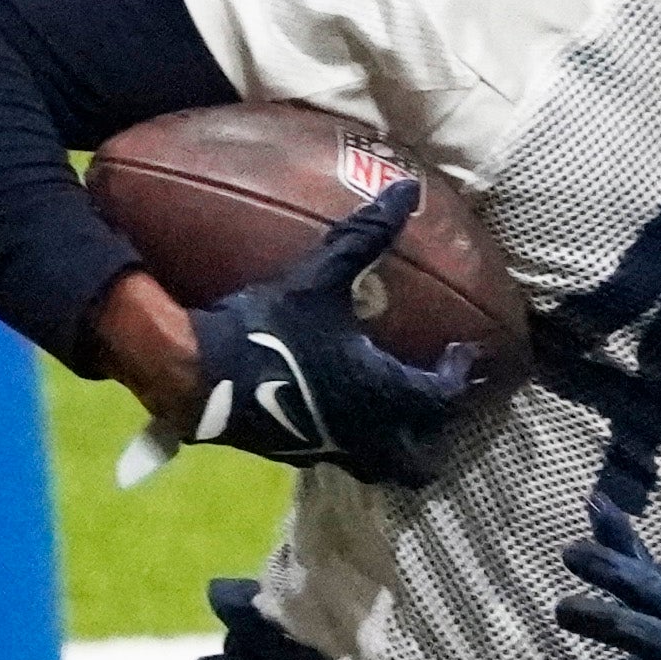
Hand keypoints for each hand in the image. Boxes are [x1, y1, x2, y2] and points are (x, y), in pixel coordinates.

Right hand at [182, 181, 482, 488]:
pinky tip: (340, 413)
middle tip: (436, 401)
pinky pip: (341, 459)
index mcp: (380, 393)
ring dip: (396, 449)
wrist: (199, 374)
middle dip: (437, 438)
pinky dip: (355, 445)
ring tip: (396, 418)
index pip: (441, 398)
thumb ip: (365, 237)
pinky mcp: (295, 455)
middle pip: (420, 461)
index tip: (461, 354)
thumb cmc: (269, 330)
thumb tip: (406, 190)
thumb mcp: (320, 278)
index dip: (457, 376)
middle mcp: (364, 433)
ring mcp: (329, 450)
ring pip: (380, 469)